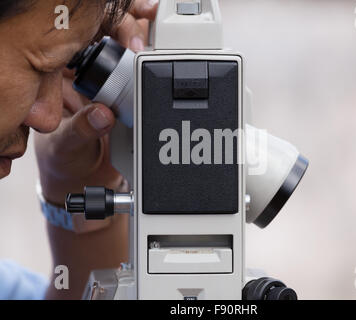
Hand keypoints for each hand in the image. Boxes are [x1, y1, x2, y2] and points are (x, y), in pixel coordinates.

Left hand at [35, 0, 157, 209]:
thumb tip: (103, 114)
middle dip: (131, 36)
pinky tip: (165, 67)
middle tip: (147, 45)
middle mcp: (88, 81)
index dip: (102, 35)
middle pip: (111, 45)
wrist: (87, 184)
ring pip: (131, 60)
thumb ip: (82, 130)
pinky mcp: (133, 104)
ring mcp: (113, 91)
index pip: (81, 46)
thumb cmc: (64, 163)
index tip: (126, 39)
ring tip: (160, 53)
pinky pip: (145, 83)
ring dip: (147, 51)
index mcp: (63, 83)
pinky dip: (156, 75)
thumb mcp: (67, 147)